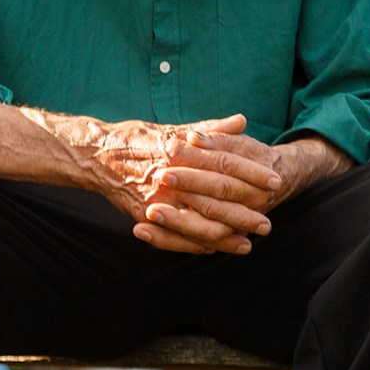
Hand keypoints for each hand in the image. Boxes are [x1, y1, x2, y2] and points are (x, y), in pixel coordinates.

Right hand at [81, 115, 271, 255]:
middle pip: (216, 199)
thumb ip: (210, 130)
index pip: (226, 163)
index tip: (275, 180)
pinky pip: (176, 236)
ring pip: (198, 224)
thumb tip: (241, 120)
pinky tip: (215, 248)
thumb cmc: (136, 139)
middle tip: (266, 223)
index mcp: (182, 152)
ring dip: (224, 237)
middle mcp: (171, 177)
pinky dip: (197, 244)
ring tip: (246, 244)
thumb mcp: (174, 130)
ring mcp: (156, 198)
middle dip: (244, 214)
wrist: (94, 153)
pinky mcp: (144, 214)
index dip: (252, 173)